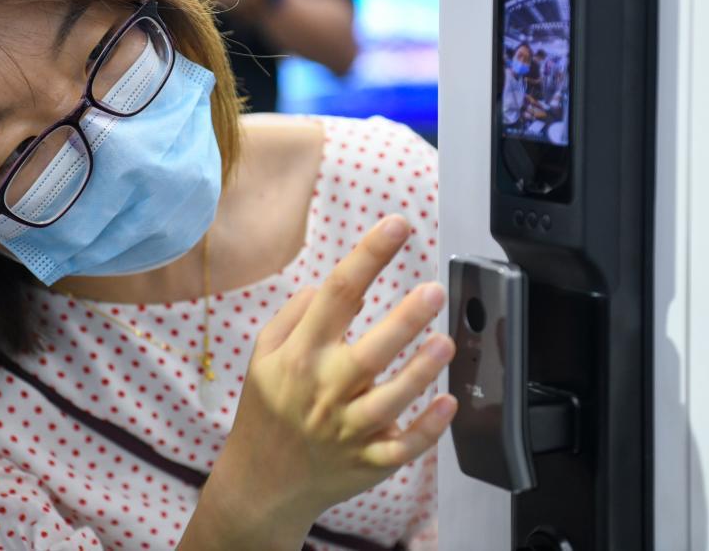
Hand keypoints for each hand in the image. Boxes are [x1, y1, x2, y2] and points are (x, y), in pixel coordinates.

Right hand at [208, 214, 456, 532]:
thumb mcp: (263, 355)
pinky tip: (448, 403)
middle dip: (404, 319)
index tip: (398, 225)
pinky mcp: (367, 462)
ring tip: (445, 342)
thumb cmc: (268, 409)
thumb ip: (294, 315)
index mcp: (300, 355)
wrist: (260, 483)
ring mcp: (346, 430)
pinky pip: (401, 448)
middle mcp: (324, 389)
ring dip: (420, 371)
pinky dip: (426, 429)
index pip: (336, 294)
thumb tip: (330, 284)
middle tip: (434, 289)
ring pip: (389, 401)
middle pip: (368, 350)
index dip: (369, 256)